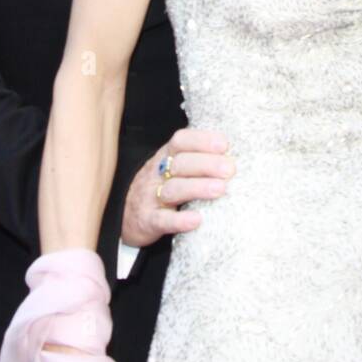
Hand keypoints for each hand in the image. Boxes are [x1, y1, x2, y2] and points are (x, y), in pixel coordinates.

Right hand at [121, 127, 235, 246]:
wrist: (125, 217)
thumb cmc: (160, 188)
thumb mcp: (173, 169)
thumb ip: (197, 160)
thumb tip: (235, 156)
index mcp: (166, 157)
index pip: (180, 141)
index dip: (202, 140)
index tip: (224, 145)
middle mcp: (157, 174)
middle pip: (180, 163)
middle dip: (206, 164)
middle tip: (230, 169)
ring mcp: (151, 197)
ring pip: (173, 189)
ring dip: (197, 187)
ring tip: (220, 189)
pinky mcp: (148, 221)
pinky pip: (162, 220)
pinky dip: (179, 220)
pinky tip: (197, 220)